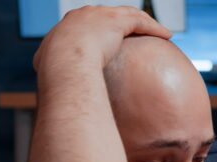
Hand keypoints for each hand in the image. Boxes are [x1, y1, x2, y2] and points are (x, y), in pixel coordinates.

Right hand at [33, 6, 171, 77]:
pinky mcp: (116, 20)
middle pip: (109, 15)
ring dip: (144, 22)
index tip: (109, 40)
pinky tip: (167, 35)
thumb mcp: (50, 72)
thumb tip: (57, 91)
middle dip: (122, 22)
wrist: (64, 63)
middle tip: (133, 33)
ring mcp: (101, 15)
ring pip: (128, 14)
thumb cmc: (55, 73)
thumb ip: (55, 75)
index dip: (100, 30)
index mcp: (68, 25)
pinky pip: (140, 21)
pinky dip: (154, 27)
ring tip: (157, 32)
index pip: (88, 23)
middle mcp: (84, 15)